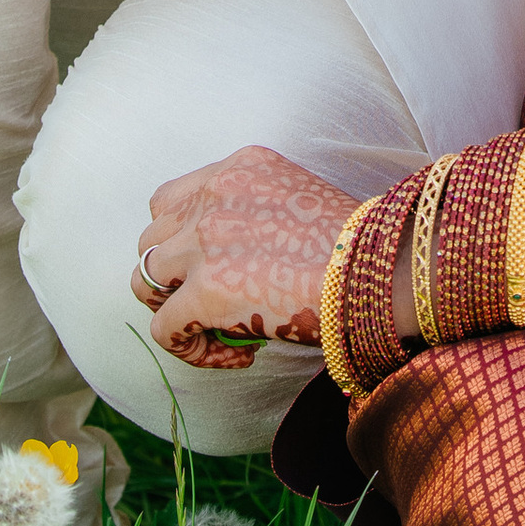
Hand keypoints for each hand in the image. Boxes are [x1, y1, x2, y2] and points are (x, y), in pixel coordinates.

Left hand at [132, 144, 360, 366]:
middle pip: (150, 239)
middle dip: (172, 278)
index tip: (212, 268)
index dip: (180, 240)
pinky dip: (189, 350)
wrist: (381, 271)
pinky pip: (164, 329)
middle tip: (213, 305)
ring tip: (215, 333)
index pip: (171, 200)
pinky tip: (235, 358)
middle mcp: (214, 196)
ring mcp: (206, 242)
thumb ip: (256, 214)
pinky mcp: (207, 291)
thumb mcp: (300, 201)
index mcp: (240, 167)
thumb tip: (235, 265)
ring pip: (143, 281)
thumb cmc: (359, 248)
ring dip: (172, 310)